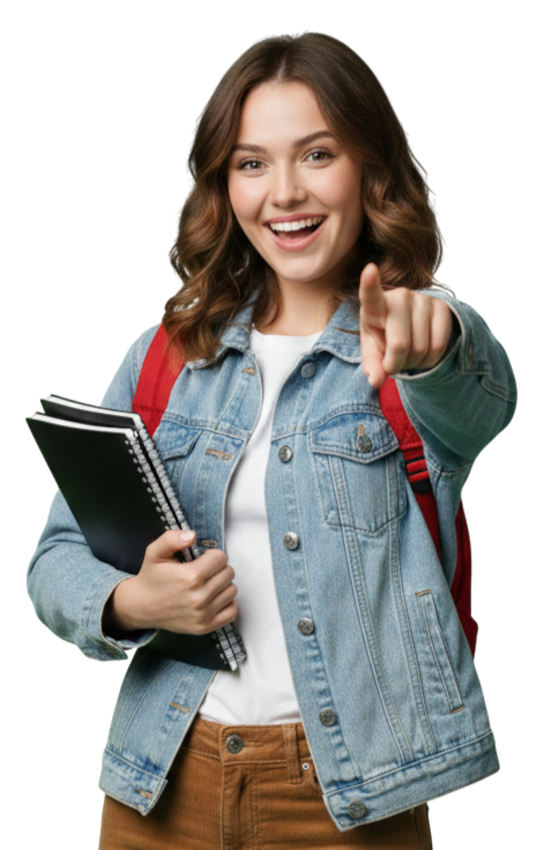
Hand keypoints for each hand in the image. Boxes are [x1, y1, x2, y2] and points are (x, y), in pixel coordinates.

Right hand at [103, 530, 237, 636]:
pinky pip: (232, 611)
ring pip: (232, 590)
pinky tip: (212, 597)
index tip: (201, 559)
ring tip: (206, 584)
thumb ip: (172, 538)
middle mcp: (199, 598)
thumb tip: (192, 535)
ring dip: (222, 584)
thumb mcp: (155, 552)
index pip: (221, 558)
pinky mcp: (205, 627)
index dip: (211, 555)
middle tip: (203, 571)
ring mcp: (203, 615)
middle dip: (217, 568)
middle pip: (228, 573)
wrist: (141, 606)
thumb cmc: (151, 577)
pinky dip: (226, 602)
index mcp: (190, 577)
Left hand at [359, 263, 452, 388]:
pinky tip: (423, 354)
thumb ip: (372, 366)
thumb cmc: (383, 337)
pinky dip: (430, 361)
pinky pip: (439, 346)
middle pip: (400, 345)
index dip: (369, 283)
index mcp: (374, 306)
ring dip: (413, 364)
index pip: (370, 294)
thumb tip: (377, 380)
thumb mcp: (372, 352)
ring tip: (407, 356)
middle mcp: (399, 296)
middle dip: (396, 365)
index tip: (369, 269)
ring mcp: (423, 299)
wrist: (409, 327)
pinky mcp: (442, 307)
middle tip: (393, 364)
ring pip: (422, 349)